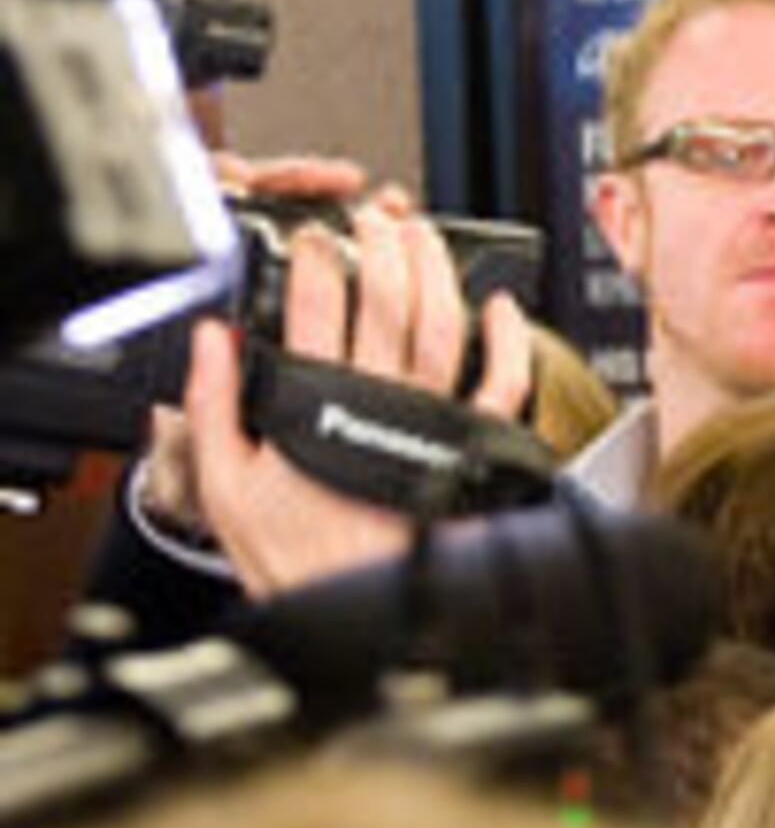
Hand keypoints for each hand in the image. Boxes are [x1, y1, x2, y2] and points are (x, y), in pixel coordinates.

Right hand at [180, 190, 540, 595]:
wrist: (356, 609)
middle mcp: (380, 402)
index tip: (313, 236)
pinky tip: (501, 307)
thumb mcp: (223, 484)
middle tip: (374, 218)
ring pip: (442, 325)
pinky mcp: (472, 446)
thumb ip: (214, 405)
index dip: (314, 260)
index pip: (312, 306)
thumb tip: (212, 338)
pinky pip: (504, 384)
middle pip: (386, 300)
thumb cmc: (294, 556)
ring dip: (436, 271)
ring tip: (423, 237)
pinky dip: (507, 340)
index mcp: (315, 402)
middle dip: (381, 246)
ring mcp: (432, 420)